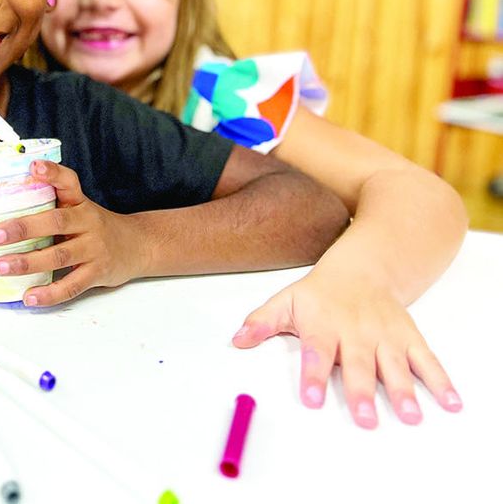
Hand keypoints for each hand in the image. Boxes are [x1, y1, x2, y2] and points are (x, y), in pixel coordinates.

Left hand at [0, 159, 150, 305]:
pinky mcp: (97, 273)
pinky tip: (29, 296)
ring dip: (28, 263)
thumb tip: (4, 205)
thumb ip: (52, 204)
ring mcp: (94, 249)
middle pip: (56, 222)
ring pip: (60, 256)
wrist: (139, 245)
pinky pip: (71, 285)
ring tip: (2, 266)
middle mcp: (88, 223)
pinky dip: (49, 294)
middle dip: (24, 228)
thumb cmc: (96, 227)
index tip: (34, 167)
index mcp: (80, 203)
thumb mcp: (79, 208)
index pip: (69, 182)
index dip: (52, 173)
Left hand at [232, 270, 461, 427]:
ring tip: (409, 416)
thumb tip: (237, 339)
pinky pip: (426, 360)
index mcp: (324, 325)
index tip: (311, 399)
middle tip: (365, 419)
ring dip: (404, 391)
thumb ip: (262, 322)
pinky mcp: (409, 337)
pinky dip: (440, 381)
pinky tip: (449, 402)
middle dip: (361, 392)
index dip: (313, 375)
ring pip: (394, 365)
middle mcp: (356, 332)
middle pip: (358, 364)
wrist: (363, 268)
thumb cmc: (320, 293)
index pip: (317, 352)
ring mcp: (385, 336)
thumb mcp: (286, 301)